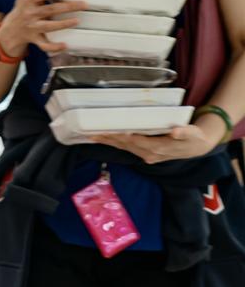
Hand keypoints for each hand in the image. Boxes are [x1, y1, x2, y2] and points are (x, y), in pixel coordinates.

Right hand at [0, 0, 86, 56]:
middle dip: (67, 7)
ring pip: (49, 26)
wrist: (10, 30)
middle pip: (50, 10)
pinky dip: (54, 47)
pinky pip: (44, 45)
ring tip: (77, 20)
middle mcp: (30, 14)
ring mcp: (33, 27)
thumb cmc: (21, 6)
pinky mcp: (35, 39)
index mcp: (28, 0)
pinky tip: (65, 45)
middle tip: (84, 4)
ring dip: (63, 24)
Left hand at [86, 116, 225, 163]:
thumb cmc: (193, 138)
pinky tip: (105, 139)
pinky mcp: (145, 152)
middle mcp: (149, 154)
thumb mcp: (192, 134)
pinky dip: (115, 143)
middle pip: (125, 146)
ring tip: (92, 135)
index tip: (109, 132)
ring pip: (123, 148)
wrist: (196, 147)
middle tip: (91, 133)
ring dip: (108, 142)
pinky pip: (127, 148)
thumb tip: (176, 131)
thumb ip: (184, 133)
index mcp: (158, 148)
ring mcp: (146, 155)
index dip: (122, 137)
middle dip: (108, 139)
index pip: (135, 141)